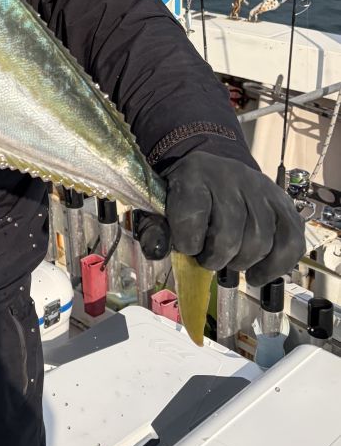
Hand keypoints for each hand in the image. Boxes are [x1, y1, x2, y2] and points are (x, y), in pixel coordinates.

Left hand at [161, 150, 304, 285]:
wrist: (214, 171)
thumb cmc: (187, 196)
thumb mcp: (162, 206)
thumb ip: (155, 230)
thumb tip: (157, 250)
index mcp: (194, 174)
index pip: (190, 216)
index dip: (187, 242)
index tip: (186, 246)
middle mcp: (231, 176)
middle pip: (229, 234)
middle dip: (216, 258)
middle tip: (209, 259)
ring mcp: (262, 189)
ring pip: (260, 240)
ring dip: (242, 263)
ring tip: (231, 263)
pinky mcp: (284, 203)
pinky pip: (291, 242)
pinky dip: (275, 266)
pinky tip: (257, 274)